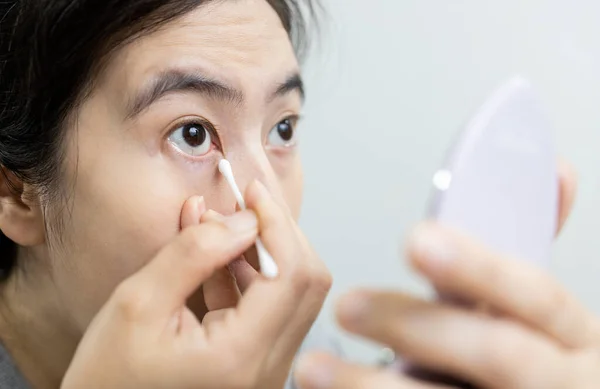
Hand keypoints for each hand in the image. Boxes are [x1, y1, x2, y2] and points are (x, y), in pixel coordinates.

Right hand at [61, 181, 331, 388]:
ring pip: (292, 294)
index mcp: (241, 357)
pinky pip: (270, 310)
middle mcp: (266, 368)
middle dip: (279, 233)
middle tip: (247, 202)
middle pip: (306, 282)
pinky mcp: (256, 364)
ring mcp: (265, 369)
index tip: (253, 192)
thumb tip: (242, 219)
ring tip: (223, 224)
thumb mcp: (138, 304)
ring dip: (265, 251)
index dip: (277, 223)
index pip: (292, 273)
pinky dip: (251, 276)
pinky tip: (220, 253)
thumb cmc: (109, 378)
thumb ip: (194, 254)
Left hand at [294, 161, 599, 388]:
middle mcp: (551, 377)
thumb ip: (533, 248)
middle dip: (415, 326)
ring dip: (372, 383)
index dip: (479, 267)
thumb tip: (553, 171)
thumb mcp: (547, 311)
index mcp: (570, 333)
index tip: (420, 241)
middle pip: (491, 351)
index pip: (534, 294)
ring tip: (313, 366)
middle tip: (349, 305)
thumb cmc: (546, 359)